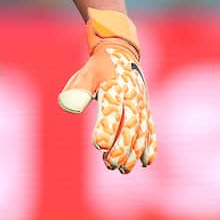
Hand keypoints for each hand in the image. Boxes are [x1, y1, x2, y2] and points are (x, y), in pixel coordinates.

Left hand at [57, 8, 156, 171]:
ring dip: (133, 152)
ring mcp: (141, 104)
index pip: (112, 111)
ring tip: (122, 169)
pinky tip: (146, 162)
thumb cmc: (98, 66)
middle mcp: (132, 96)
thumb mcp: (86, 72)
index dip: (106, 129)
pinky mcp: (146, 109)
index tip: (98, 145)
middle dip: (121, 147)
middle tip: (109, 164)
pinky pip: (151, 128)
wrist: (120, 51)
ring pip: (141, 131)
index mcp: (115, 87)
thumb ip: (78, 88)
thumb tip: (68, 106)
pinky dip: (150, 145)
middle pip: (129, 126)